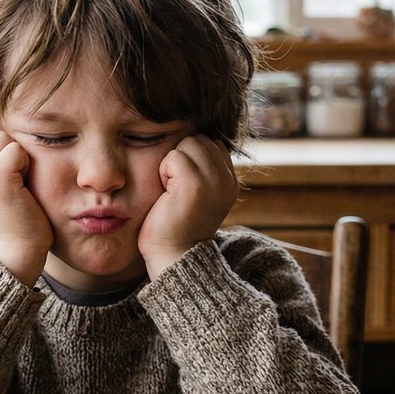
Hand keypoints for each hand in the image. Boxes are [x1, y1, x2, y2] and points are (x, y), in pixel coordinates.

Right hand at [0, 128, 52, 285]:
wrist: (15, 254)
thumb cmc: (13, 221)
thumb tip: (0, 137)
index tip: (7, 177)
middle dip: (6, 148)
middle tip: (15, 179)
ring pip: (1, 137)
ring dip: (16, 155)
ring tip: (19, 182)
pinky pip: (14, 149)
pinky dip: (25, 162)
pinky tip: (24, 185)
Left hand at [138, 135, 237, 277]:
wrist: (173, 256)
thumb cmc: (176, 225)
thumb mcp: (199, 194)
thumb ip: (204, 169)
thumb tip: (197, 138)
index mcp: (230, 182)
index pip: (212, 143)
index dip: (192, 158)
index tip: (184, 186)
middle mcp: (227, 180)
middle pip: (200, 139)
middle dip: (182, 158)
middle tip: (176, 189)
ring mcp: (213, 181)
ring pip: (189, 143)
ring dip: (173, 163)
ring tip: (172, 190)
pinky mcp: (194, 184)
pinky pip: (174, 156)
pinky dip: (164, 172)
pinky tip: (167, 194)